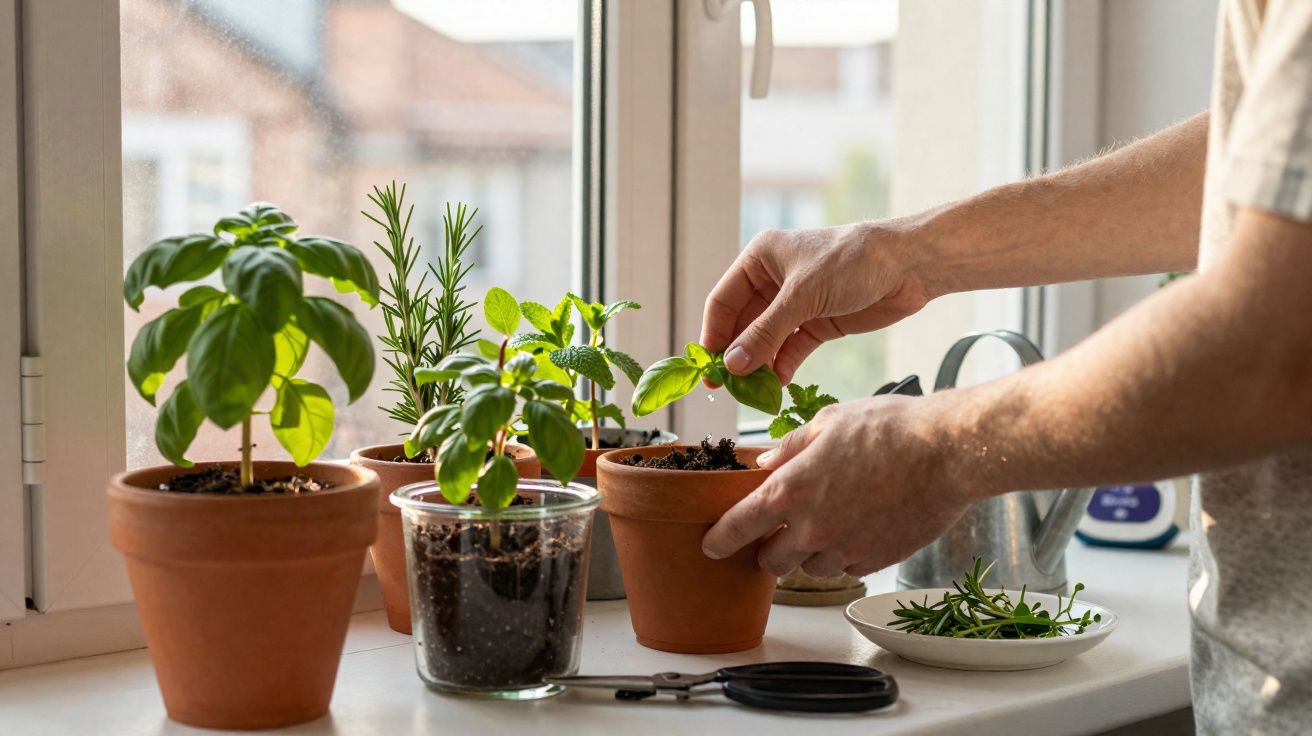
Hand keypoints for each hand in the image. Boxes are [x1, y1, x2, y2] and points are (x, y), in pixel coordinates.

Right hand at [700, 221, 934, 383]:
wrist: (908, 266)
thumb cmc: (852, 261)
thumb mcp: (803, 296)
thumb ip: (766, 332)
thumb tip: (733, 365)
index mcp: (760, 260)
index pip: (723, 301)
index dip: (713, 335)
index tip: (707, 368)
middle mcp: (773, 281)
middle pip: (742, 325)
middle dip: (736, 356)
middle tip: (727, 389)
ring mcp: (795, 304)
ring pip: (765, 341)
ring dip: (758, 365)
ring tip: (752, 393)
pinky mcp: (817, 323)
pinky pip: (790, 349)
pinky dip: (782, 366)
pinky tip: (777, 384)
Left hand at [701, 395, 976, 577]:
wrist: (947, 452)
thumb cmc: (891, 428)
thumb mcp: (829, 422)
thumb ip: (790, 448)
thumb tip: (765, 463)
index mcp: (792, 490)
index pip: (738, 527)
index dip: (719, 540)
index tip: (711, 546)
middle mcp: (813, 528)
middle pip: (771, 561)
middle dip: (769, 547)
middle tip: (780, 527)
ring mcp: (845, 549)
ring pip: (810, 568)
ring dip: (809, 551)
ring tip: (829, 519)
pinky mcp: (875, 560)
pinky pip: (846, 567)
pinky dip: (843, 553)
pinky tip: (858, 524)